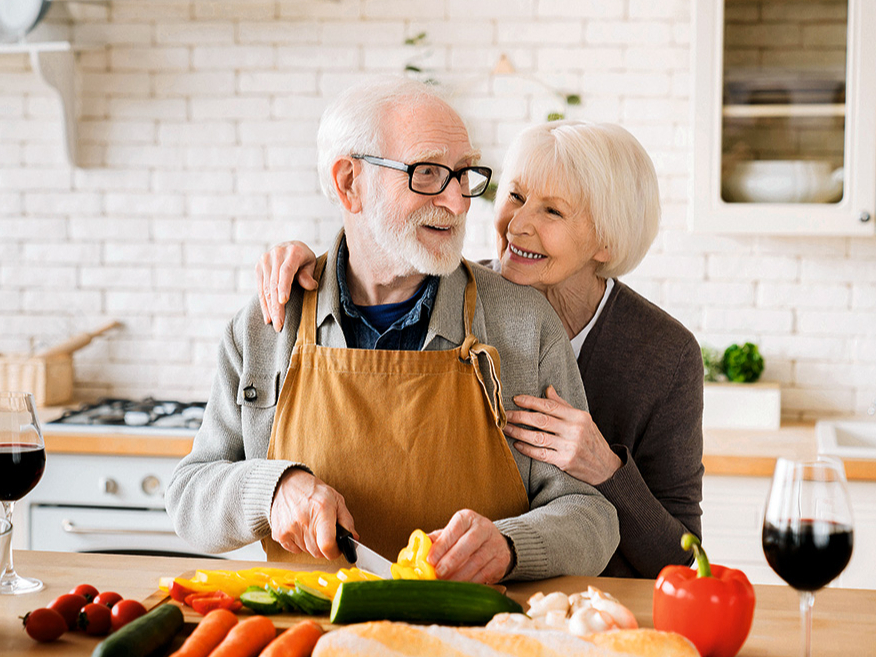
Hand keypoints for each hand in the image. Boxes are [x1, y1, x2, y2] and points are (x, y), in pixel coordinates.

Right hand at [256, 241, 318, 331]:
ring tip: (275, 324)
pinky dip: (264, 304)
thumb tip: (310, 286)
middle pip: (275, 283)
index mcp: (292, 252)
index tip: (283, 302)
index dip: (284, 286)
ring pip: (266, 288)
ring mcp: (265, 260)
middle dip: (277, 306)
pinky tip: (267, 317)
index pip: (286, 271)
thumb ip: (309, 274)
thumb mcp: (311, 263)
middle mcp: (276, 254)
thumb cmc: (304, 258)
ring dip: (270, 308)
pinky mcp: (258, 267)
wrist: (289, 246)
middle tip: (280, 324)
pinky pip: (260, 289)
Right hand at [269, 468, 355, 559]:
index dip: (335, 551)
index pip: (327, 545)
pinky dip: (299, 543)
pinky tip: (300, 529)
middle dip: (325, 546)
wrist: (286, 484)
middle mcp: (304, 520)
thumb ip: (346, 520)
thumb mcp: (336, 499)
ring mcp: (290, 528)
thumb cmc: (312, 491)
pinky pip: (295, 550)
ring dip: (312, 544)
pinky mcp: (279, 534)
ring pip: (307, 551)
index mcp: (322, 511)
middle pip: (318, 552)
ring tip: (311, 526)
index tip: (337, 548)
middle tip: (324, 532)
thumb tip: (353, 538)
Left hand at [426, 509, 510, 583]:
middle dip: (451, 561)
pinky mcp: (501, 560)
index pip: (454, 529)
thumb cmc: (464, 538)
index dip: (442, 545)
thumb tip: (414, 551)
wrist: (493, 542)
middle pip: (467, 544)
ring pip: (477, 561)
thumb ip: (434, 541)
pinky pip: (485, 574)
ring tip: (446, 584)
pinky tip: (460, 587)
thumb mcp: (450, 534)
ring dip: (459, 575)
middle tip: (438, 574)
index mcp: (467, 518)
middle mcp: (483, 527)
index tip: (430, 559)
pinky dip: (471, 582)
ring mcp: (495, 544)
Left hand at [504, 385, 621, 484]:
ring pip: (538, 437)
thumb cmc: (591, 440)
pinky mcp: (565, 462)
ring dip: (519, 432)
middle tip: (505, 414)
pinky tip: (517, 444)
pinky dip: (527, 449)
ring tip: (506, 428)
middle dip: (520, 416)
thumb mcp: (583, 419)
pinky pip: (541, 454)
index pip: (550, 406)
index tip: (516, 399)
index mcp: (578, 417)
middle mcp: (574, 430)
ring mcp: (569, 447)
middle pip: (541, 420)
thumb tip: (547, 389)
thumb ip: (563, 405)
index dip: (531, 401)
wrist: (607, 468)